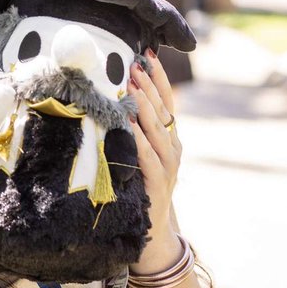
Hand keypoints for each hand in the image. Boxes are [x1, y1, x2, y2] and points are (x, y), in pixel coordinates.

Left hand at [128, 50, 182, 265]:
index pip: (167, 101)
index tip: (147, 54)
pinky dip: (139, 139)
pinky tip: (129, 124)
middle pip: (164, 110)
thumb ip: (134, 131)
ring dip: (145, 105)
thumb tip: (113, 100)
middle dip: (150, 84)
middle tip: (136, 63)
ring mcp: (169, 166)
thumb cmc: (142, 189)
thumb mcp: (141, 156)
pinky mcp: (159, 183)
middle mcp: (173, 148)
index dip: (158, 77)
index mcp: (169, 138)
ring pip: (158, 129)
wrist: (154, 233)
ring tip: (133, 85)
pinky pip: (149, 157)